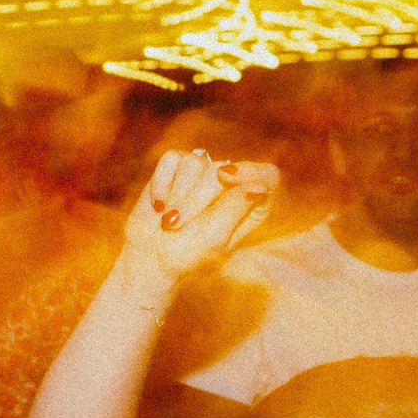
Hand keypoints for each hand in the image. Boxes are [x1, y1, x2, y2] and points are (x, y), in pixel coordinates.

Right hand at [122, 149, 276, 289]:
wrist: (149, 258)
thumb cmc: (186, 255)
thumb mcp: (213, 238)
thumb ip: (234, 209)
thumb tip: (258, 187)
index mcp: (252, 205)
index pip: (268, 176)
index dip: (250, 171)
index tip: (224, 177)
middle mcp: (231, 185)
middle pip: (223, 169)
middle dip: (196, 198)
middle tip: (175, 224)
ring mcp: (204, 173)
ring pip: (195, 163)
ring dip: (177, 195)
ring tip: (169, 220)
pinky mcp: (177, 167)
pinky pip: (172, 159)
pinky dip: (161, 182)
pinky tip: (159, 204)